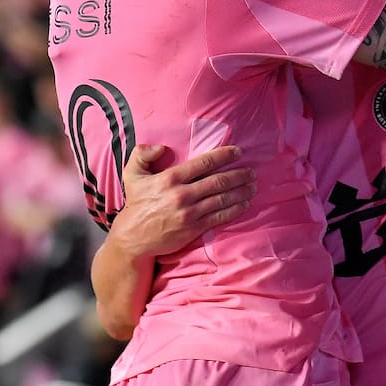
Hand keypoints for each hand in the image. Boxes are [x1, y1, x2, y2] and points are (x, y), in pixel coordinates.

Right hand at [111, 144, 256, 259]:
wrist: (132, 238)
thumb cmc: (135, 204)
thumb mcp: (132, 175)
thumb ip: (142, 154)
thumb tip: (160, 147)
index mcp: (170, 178)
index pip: (204, 163)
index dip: (224, 155)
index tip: (238, 152)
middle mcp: (182, 194)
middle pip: (219, 181)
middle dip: (239, 174)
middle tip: (252, 171)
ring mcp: (190, 213)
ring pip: (222, 199)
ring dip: (241, 191)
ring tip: (253, 186)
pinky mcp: (194, 229)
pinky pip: (219, 217)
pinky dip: (235, 209)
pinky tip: (244, 204)